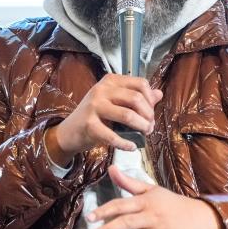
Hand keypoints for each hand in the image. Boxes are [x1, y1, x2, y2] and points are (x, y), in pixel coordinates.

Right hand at [46, 75, 161, 165]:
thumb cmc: (95, 117)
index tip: (151, 113)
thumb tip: (158, 93)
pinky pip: (113, 136)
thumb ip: (136, 97)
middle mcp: (101, 90)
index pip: (140, 84)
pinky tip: (132, 146)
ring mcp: (94, 106)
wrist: (70, 132)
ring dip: (141, 127)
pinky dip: (126, 143)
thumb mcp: (115, 103)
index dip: (151, 100)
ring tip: (144, 135)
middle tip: (149, 127)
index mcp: (110, 82)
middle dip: (148, 115)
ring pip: (128, 115)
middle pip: (136, 99)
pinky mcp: (89, 125)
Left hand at [88, 165, 226, 228]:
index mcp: (147, 202)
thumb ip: (130, 182)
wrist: (203, 220)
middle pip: (127, 223)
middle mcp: (153, 217)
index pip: (122, 204)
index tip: (90, 217)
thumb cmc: (174, 205)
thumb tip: (111, 168)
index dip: (105, 211)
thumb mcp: (153, 191)